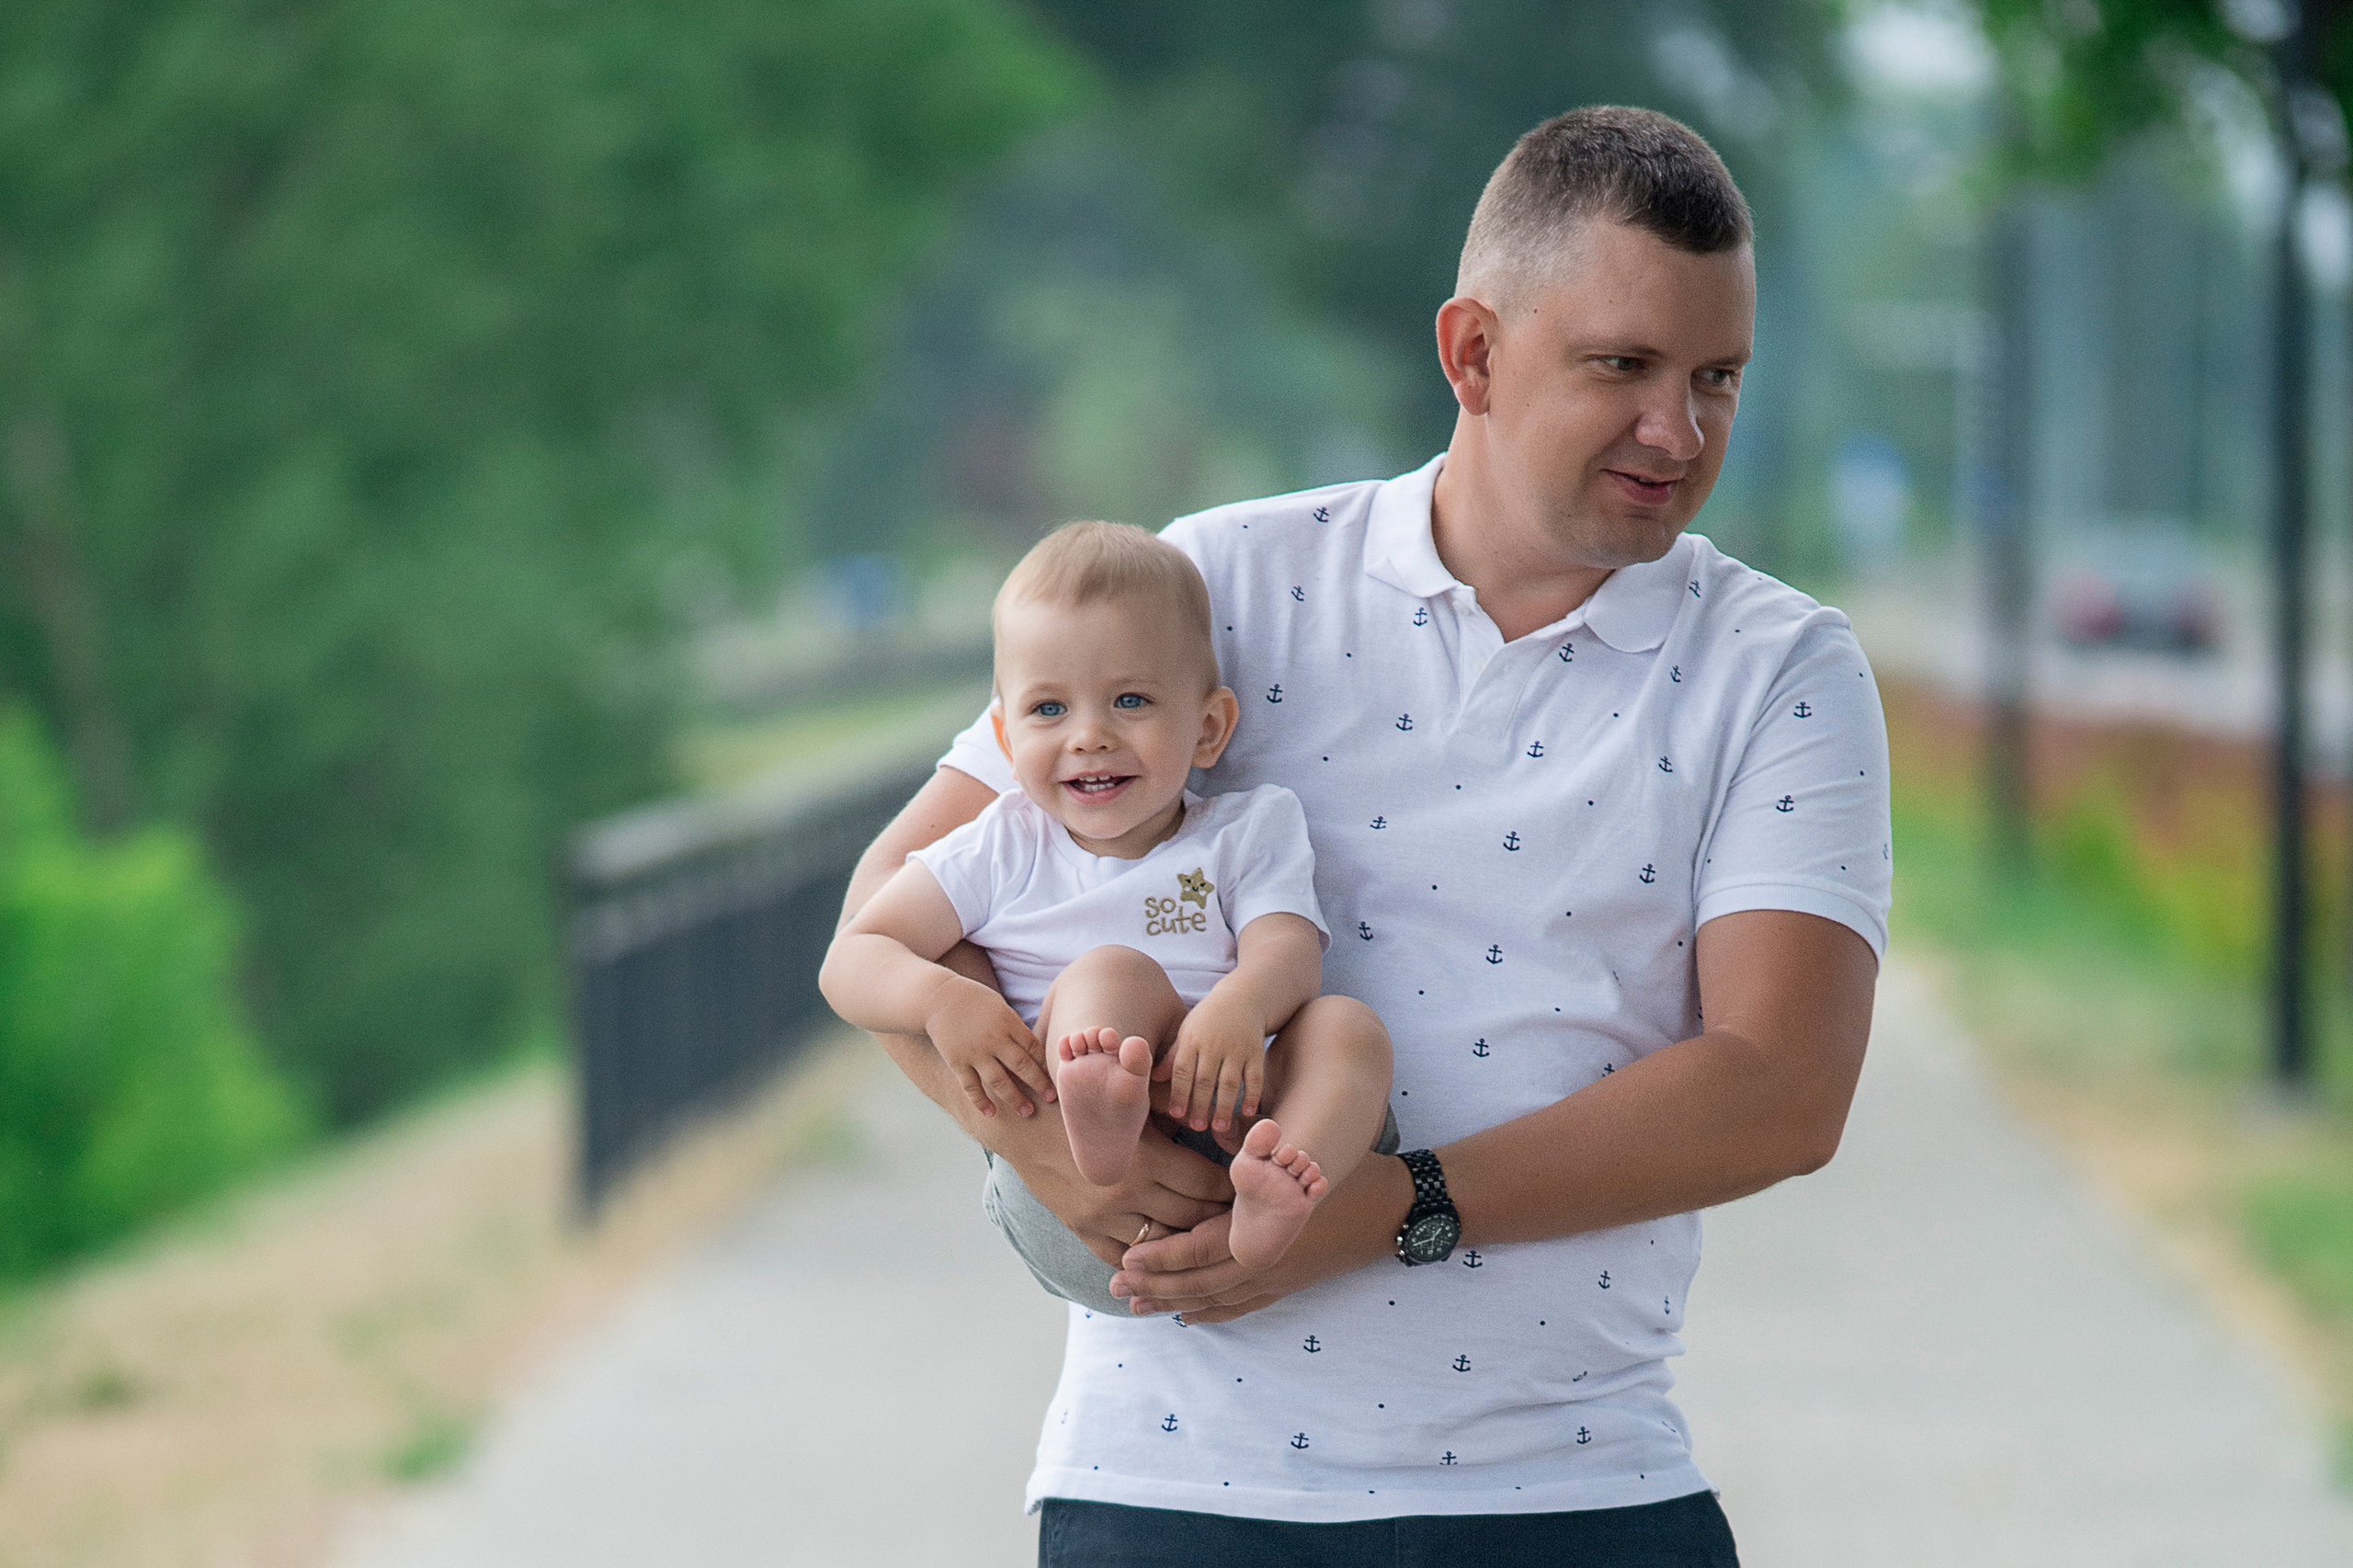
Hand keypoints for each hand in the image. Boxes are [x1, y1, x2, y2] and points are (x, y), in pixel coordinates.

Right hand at [925, 977, 1054, 1118]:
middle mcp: (994, 1039)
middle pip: (1022, 1066)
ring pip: (999, 1081)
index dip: (1045, 1065)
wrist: (937, 997)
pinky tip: (991, 1113)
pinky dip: (980, 1101)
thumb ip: (1015, 1028)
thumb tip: (1034, 1051)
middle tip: (1051, 1099)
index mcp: (1008, 1022)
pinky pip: (971, 1086)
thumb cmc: (975, 1000)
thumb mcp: (1000, 1006)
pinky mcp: (957, 1061)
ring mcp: (975, 1052)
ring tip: (1028, 1112)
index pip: (1033, 1048)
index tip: (1055, 1078)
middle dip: (1039, 1084)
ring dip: (1015, 1099)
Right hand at [1014, 1121, 1236, 1266]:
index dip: (1231, 1188)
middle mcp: (1127, 1192)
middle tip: (1240, 1219)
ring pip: (1163, 1244)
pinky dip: (1146, 1259)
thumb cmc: (1086, 1104)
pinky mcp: (1083, 1231)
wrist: (1025, 1122)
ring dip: (1187, 1242)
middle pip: (1192, 1217)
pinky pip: (1125, 1257)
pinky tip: (1165, 1256)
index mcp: (1145, 1157)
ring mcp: (1103, 1217)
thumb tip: (1224, 1127)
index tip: (1245, 1188)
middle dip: (1219, 1218)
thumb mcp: (1132, 1104)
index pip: (1206, 1183)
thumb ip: (1174, 1116)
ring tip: (1208, 1238)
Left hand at [1109, 1151, 1408, 1318]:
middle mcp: (1265, 1261)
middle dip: (1155, 1285)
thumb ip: (1256, 1153)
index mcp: (1262, 1229)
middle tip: (1116, 1286)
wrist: (1394, 1208)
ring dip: (1175, 1302)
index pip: (1199, 1250)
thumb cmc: (1345, 1171)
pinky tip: (1189, 1317)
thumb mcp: (1298, 1156)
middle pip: (1199, 1281)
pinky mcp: (1290, 1283)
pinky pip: (1244, 1307)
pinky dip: (1214, 1313)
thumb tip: (1213, 1133)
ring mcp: (1278, 1276)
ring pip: (1217, 1298)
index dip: (1160, 1257)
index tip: (1126, 1258)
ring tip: (1139, 1305)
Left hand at [1158, 994, 1263, 1133]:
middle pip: (1205, 1080)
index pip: (1183, 1070)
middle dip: (1200, 1105)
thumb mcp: (1187, 1031)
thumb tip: (1155, 1078)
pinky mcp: (1256, 1052)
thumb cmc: (1208, 1019)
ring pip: (1229, 1082)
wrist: (1242, 998)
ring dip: (1223, 1106)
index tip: (1177, 1114)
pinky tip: (1247, 1112)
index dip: (1179, 1093)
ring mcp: (1236, 1048)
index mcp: (1192, 1040)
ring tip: (1218, 1127)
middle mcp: (1214, 1044)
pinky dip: (1252, 1095)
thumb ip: (1173, 1055)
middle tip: (1196, 1127)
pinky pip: (1255, 1077)